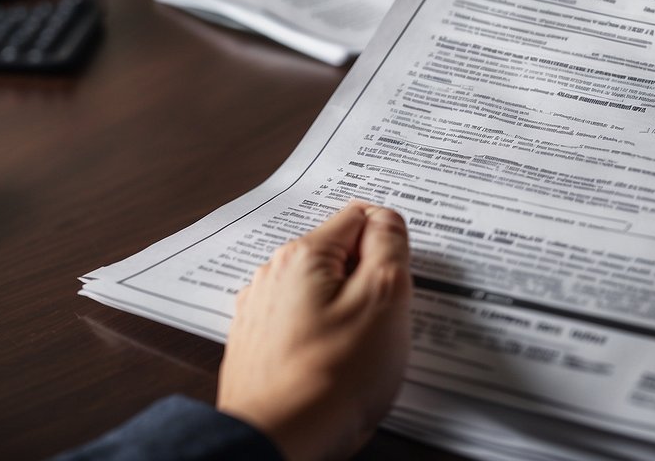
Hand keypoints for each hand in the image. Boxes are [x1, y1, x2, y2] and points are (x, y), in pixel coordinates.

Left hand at [218, 201, 411, 460]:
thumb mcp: (385, 298)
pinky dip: (323, 341)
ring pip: (322, 294)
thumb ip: (390, 245)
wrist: (277, 439)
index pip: (360, 217)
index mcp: (304, 255)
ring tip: (356, 354)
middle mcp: (274, 275)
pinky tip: (333, 369)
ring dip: (346, 315)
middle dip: (368, 284)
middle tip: (381, 324)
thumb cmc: (333, 378)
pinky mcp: (258, 345)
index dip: (389, 247)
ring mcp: (261, 311)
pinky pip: (303, 327)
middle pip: (340, 257)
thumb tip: (387, 221)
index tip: (395, 284)